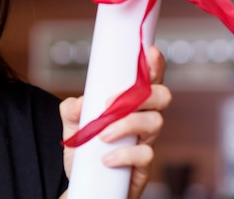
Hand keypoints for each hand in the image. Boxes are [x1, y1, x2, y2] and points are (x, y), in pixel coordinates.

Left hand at [59, 46, 171, 198]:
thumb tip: (80, 103)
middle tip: (111, 103)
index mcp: (130, 103)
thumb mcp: (71, 122)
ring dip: (127, 124)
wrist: (82, 181)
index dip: (154, 64)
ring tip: (102, 134)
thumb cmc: (84, 146)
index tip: (151, 51)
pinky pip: (146, 154)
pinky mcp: (143, 165)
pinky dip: (125, 154)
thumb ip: (71, 108)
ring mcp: (145, 141)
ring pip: (155, 123)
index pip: (148, 79)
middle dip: (143, 94)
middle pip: (162, 96)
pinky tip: (106, 158)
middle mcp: (143, 118)